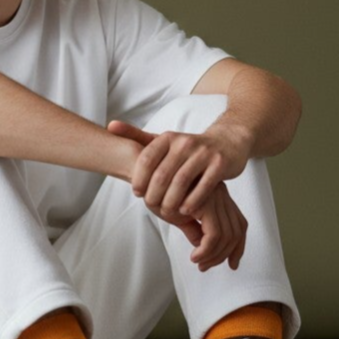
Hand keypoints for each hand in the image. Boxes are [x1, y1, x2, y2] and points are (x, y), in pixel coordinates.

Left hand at [107, 119, 250, 217]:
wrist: (228, 140)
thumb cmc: (189, 147)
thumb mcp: (163, 139)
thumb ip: (136, 135)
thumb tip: (109, 126)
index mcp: (168, 137)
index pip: (146, 160)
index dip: (139, 179)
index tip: (138, 193)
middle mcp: (185, 143)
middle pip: (162, 175)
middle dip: (154, 195)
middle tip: (152, 207)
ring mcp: (204, 153)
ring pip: (181, 182)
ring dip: (171, 201)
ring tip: (167, 212)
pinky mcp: (220, 165)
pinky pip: (203, 187)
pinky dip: (192, 201)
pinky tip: (185, 211)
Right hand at [140, 180, 246, 270]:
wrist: (144, 175)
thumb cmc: (157, 191)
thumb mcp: (179, 213)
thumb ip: (193, 227)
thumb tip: (202, 245)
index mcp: (219, 195)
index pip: (240, 224)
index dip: (239, 247)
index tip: (232, 264)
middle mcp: (221, 194)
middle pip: (237, 231)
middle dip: (224, 255)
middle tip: (206, 267)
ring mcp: (214, 197)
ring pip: (227, 236)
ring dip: (213, 256)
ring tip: (198, 262)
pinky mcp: (204, 202)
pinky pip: (214, 235)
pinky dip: (206, 250)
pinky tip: (194, 256)